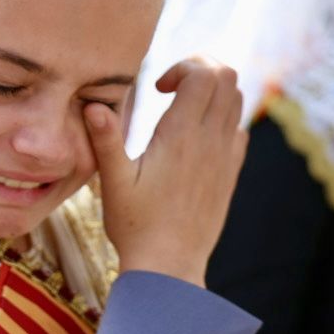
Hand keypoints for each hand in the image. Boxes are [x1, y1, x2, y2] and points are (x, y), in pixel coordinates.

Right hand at [84, 58, 247, 286]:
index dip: (182, 66)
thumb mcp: (113, 183)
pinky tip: (194, 136)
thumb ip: (105, 140)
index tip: (157, 87)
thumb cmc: (135, 226)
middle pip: (227, 77)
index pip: (204, 74)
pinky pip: (239, 128)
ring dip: (213, 91)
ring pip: (237, 100)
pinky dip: (223, 117)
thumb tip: (93, 105)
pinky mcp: (230, 173)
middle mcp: (211, 141)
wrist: (170, 267)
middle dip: (201, 68)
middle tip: (172, 85)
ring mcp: (225, 157)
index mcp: (181, 136)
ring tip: (181, 106)